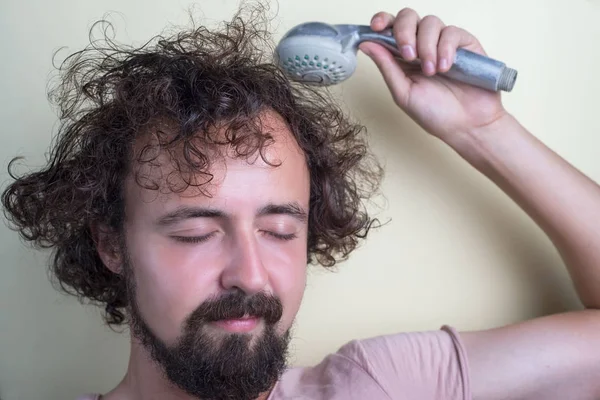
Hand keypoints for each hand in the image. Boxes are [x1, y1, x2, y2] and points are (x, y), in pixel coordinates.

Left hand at [359, 9, 508, 143]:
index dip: (382, 21)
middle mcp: (422, 46)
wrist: (467, 126)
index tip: (375, 27)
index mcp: (402, 57)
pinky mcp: (465, 44)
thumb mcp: (403, 92)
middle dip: (404, 32)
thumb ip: (386, 66)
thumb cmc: (435, 114)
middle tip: (409, 55)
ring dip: (427, 46)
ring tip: (432, 71)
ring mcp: (443, 43)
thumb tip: (366, 44)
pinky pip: (452, 32)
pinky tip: (446, 67)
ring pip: (430, 22)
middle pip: (408, 17)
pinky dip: (446, 48)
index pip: (389, 28)